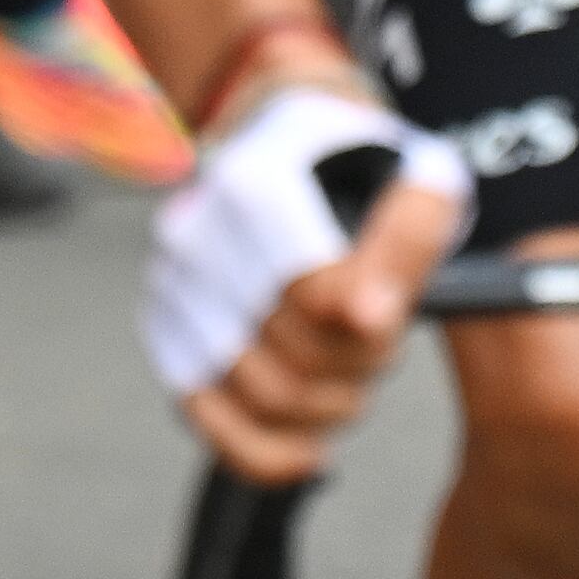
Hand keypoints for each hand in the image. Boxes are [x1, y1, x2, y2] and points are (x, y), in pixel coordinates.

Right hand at [145, 75, 473, 480]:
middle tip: (385, 341)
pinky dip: (267, 450)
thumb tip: (370, 318)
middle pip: (294, 360)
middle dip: (362, 366)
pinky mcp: (163, 329)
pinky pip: (208, 420)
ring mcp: (171, 285)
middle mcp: (197, 235)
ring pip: (261, 398)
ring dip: (330, 404)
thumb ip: (408, 237)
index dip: (373, 328)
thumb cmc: (363, 159)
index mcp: (257, 186)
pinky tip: (312, 444)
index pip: (318, 300)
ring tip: (356, 369)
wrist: (284, 128)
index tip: (393, 318)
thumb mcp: (415, 173)